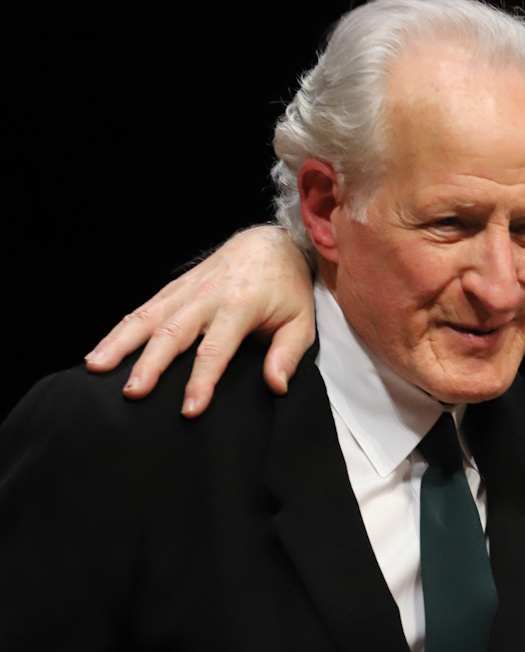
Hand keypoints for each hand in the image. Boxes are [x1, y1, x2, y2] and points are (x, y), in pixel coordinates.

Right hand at [84, 225, 316, 416]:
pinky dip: (120, 329)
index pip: (216, 349)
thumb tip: (276, 386)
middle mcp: (208, 296)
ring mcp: (187, 290)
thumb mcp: (300, 321)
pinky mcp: (174, 288)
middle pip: (172, 333)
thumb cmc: (287, 287)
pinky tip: (101, 350)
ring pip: (148, 318)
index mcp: (240, 305)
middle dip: (150, 364)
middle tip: (133, 393)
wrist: (271, 242)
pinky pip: (143, 309)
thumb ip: (287, 354)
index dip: (201, 381)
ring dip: (120, 343)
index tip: (189, 409)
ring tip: (97, 368)